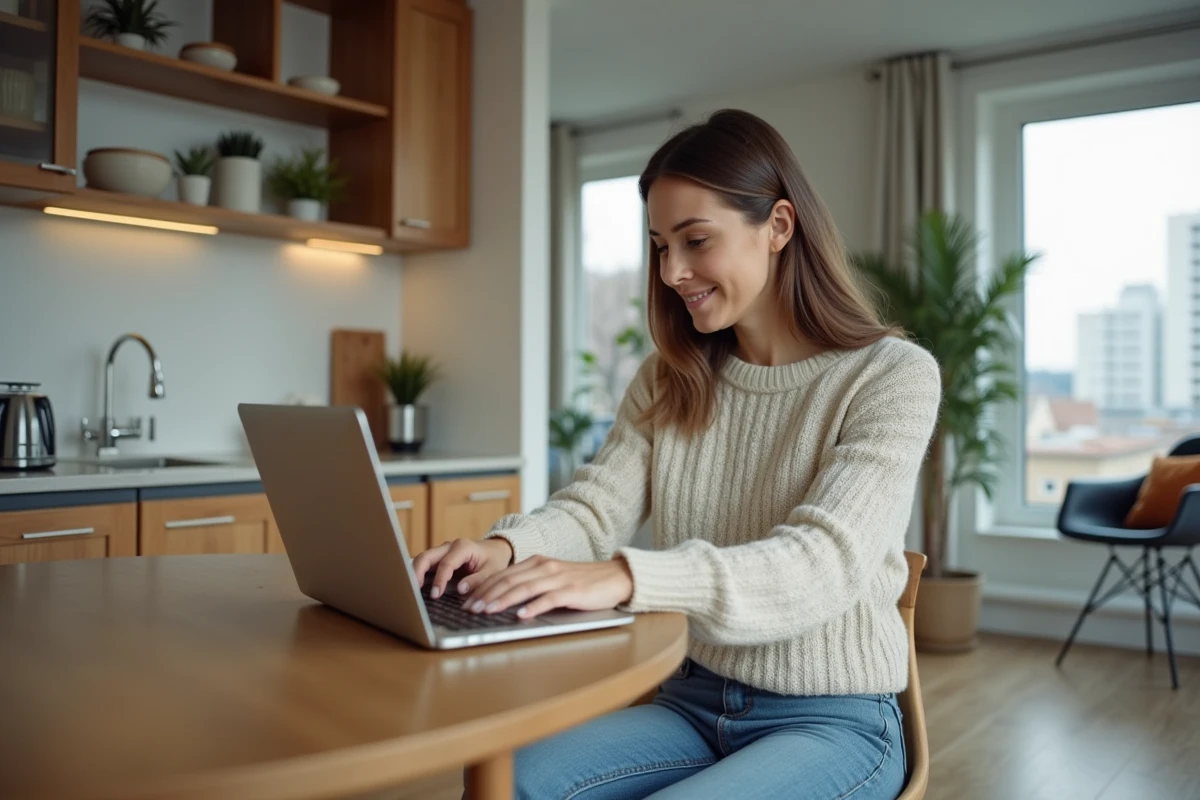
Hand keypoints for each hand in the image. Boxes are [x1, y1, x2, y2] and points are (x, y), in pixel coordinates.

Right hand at [412, 537, 513, 599]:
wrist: (495, 549)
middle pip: (426, 556)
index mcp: (463, 547)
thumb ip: (478, 580)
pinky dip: (418, 574)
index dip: (439, 580)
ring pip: (422, 559)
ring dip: (414, 573)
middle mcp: (449, 546)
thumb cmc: (494, 560)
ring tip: (410, 591)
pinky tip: (415, 587)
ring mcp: (442, 551)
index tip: (435, 595)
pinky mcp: (439, 558)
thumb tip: (460, 589)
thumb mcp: (492, 571)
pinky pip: (425, 564)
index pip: (446, 564)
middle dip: (416, 572)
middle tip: (412, 591)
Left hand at [462, 555, 633, 618]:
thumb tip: (504, 600)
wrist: (614, 577)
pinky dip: (533, 607)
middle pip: (509, 580)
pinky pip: (549, 599)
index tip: (467, 600)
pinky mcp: (572, 591)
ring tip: (486, 611)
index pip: (504, 575)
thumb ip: (532, 585)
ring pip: (524, 588)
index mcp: (537, 563)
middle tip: (469, 609)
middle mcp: (545, 567)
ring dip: (502, 600)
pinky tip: (521, 615)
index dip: (483, 587)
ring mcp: (558, 578)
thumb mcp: (553, 578)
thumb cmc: (582, 582)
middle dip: (486, 595)